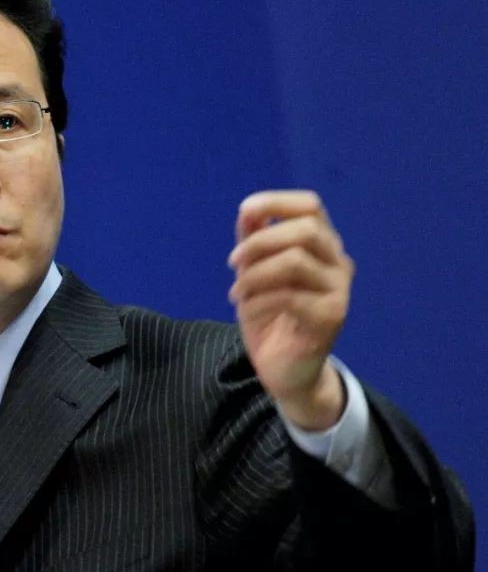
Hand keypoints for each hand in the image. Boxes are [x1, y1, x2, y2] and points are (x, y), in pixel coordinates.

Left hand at [227, 190, 354, 429]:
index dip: (276, 201)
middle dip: (259, 242)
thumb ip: (253, 242)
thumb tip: (248, 210)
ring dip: (255, 274)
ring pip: (296, 261)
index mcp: (321, 246)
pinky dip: (258, 300)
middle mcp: (337, 262)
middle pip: (306, 229)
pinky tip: (247, 310)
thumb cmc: (270, 316)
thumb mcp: (254, 274)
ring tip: (237, 292)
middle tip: (233, 263)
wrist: (285, 369)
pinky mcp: (332, 317)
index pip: (311, 206)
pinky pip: (290, 296)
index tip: (245, 211)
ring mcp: (339, 290)